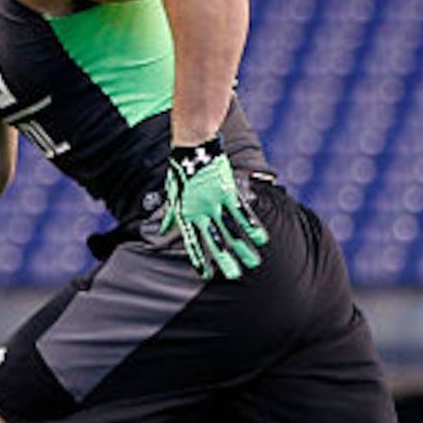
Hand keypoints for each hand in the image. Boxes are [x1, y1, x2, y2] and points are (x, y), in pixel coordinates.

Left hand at [160, 140, 268, 279]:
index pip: (193, 241)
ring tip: (253, 262)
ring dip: (242, 247)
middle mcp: (201, 212)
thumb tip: (162, 230)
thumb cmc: (181, 169)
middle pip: (214, 240)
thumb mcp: (172, 194)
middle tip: (233, 275)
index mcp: (186, 213)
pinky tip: (261, 238)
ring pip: (231, 230)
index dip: (198, 257)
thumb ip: (170, 214)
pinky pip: (241, 212)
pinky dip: (251, 225)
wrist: (192, 146)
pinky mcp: (228, 191)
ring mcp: (215, 202)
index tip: (204, 273)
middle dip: (224, 259)